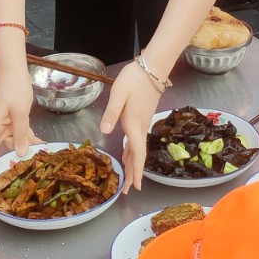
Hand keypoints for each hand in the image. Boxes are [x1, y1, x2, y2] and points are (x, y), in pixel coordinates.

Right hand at [0, 73, 38, 167]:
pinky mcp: (15, 119)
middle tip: (26, 173)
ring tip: (39, 159)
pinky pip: (21, 133)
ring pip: (16, 141)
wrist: (15, 71)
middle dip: (14, 158)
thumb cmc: (14, 89)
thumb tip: (20, 153)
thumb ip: (21, 133)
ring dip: (26, 147)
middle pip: (5, 148)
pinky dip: (29, 138)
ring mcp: (7, 123)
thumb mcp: (19, 112)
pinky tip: (41, 144)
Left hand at [99, 62, 162, 191]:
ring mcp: (143, 122)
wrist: (153, 67)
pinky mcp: (143, 117)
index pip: (136, 152)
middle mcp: (140, 126)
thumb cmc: (134, 79)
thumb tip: (105, 131)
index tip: (136, 186)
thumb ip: (111, 113)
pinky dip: (133, 152)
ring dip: (134, 164)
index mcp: (133, 123)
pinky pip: (137, 140)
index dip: (136, 170)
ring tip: (129, 179)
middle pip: (139, 155)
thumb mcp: (118, 94)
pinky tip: (128, 155)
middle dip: (134, 173)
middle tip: (129, 190)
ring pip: (138, 148)